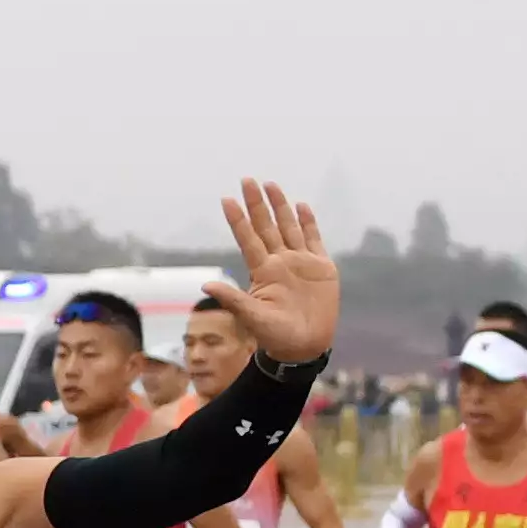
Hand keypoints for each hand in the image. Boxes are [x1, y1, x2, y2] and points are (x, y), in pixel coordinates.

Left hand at [199, 179, 339, 365]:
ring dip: (280, 206)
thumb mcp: (252, 318)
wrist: (305, 346)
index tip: (226, 200)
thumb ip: (233, 300)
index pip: (247, 239)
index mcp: (262, 271)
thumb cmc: (275, 336)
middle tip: (247, 180)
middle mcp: (280, 262)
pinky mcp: (321, 267)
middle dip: (257, 204)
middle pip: (266, 226)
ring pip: (288, 227)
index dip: (237, 220)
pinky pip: (314, 239)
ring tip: (270, 185)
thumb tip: (205, 286)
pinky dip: (308, 222)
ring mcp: (301, 262)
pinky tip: (301, 206)